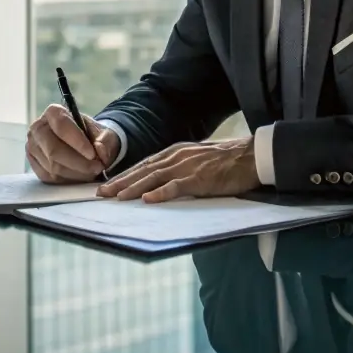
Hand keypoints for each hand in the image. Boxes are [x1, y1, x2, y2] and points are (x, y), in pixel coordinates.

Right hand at [26, 104, 120, 182]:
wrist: (83, 145)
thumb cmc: (91, 135)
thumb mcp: (103, 133)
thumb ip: (105, 140)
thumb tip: (100, 152)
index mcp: (53, 112)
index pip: (62, 126)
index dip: (77, 142)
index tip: (93, 154)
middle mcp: (38, 128)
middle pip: (54, 150)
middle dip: (78, 162)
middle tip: (97, 167)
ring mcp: (33, 147)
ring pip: (52, 166)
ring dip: (76, 173)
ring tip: (92, 172)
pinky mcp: (34, 165)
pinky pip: (50, 177)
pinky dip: (68, 180)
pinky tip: (81, 176)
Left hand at [96, 136, 258, 202]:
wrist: (250, 157)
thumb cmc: (225, 162)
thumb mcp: (196, 160)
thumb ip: (178, 168)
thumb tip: (160, 183)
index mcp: (176, 152)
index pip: (144, 164)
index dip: (125, 175)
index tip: (108, 185)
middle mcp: (177, 156)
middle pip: (143, 170)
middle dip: (121, 182)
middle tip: (102, 193)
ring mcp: (187, 166)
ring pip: (154, 177)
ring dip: (133, 188)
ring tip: (117, 198)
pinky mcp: (200, 178)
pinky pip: (176, 186)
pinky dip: (161, 193)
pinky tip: (148, 200)